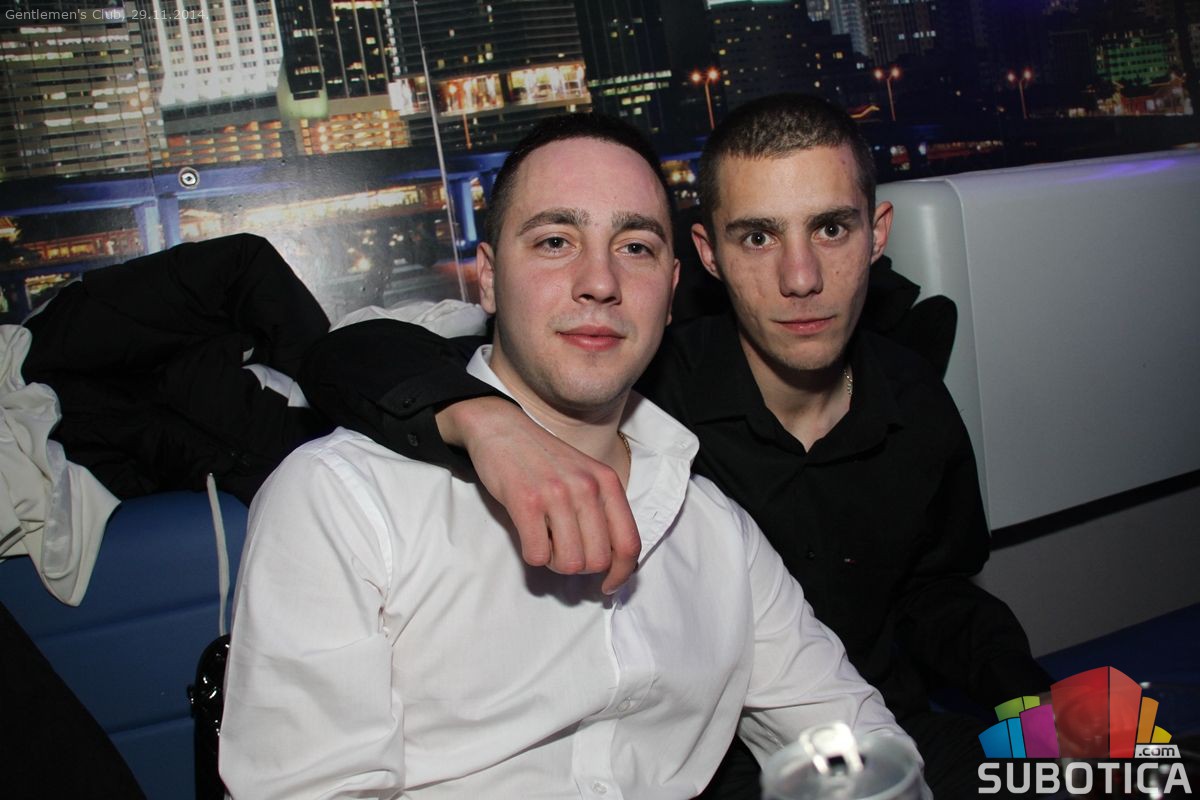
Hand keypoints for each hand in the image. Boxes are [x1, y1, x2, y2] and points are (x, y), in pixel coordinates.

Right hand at [437, 397, 640, 593]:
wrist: (502, 429)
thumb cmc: (545, 460)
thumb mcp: (585, 475)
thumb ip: (601, 510)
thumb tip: (612, 562)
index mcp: (607, 482)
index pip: (629, 543)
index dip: (621, 574)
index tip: (607, 586)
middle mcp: (587, 487)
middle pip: (597, 561)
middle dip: (579, 566)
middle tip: (561, 548)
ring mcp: (557, 494)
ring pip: (569, 563)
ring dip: (554, 561)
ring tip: (544, 539)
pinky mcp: (525, 502)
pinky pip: (537, 555)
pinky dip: (532, 554)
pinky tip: (528, 533)